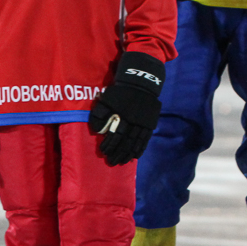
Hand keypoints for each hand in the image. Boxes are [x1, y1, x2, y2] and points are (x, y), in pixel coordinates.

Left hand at [89, 52, 164, 166]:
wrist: (140, 84)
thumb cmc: (120, 92)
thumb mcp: (107, 99)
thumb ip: (100, 114)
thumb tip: (96, 130)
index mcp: (122, 116)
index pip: (115, 134)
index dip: (109, 145)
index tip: (103, 151)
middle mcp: (133, 122)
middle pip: (125, 142)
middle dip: (117, 153)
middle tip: (111, 161)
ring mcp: (143, 124)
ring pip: (135, 143)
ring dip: (128, 154)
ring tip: (122, 161)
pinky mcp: (150, 124)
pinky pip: (145, 140)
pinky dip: (140, 149)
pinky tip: (135, 156)